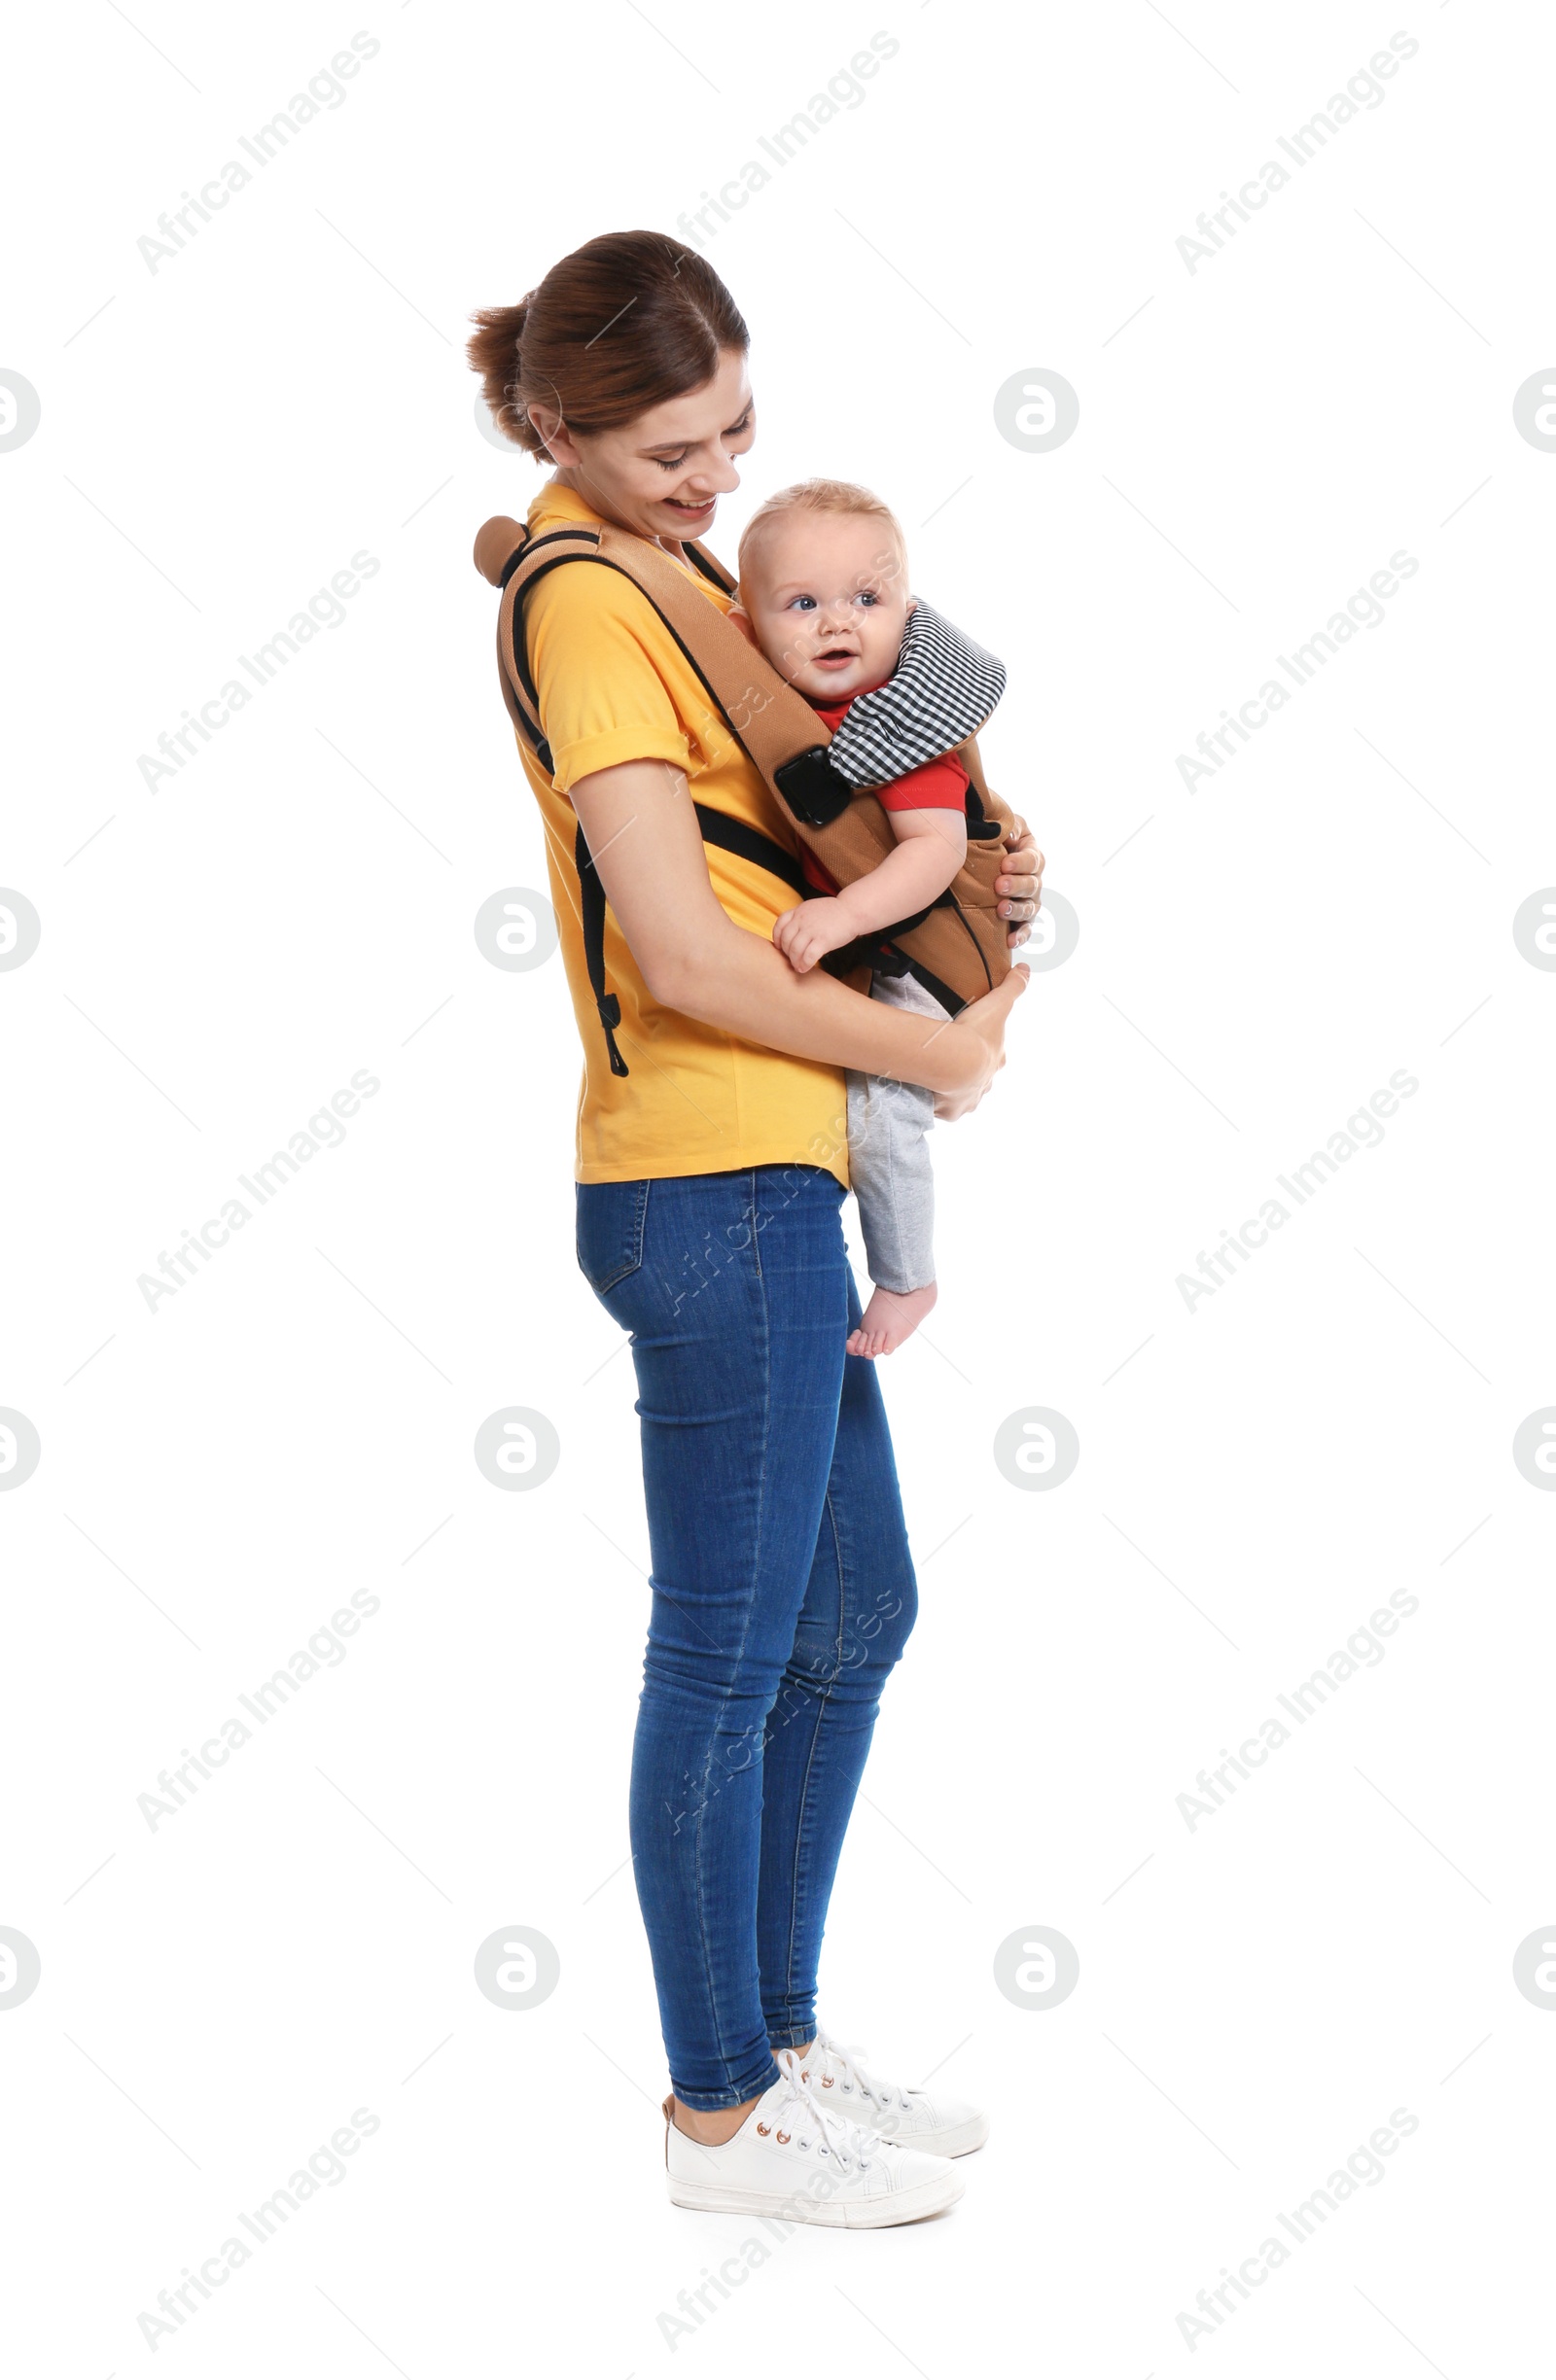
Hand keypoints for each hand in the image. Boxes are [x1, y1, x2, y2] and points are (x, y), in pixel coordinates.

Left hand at [773, 896, 856, 973]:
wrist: (853, 910)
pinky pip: (808, 956)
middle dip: (787, 953)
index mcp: (799, 910)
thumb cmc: (835, 912)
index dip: (777, 939)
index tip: (779, 947)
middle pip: (785, 940)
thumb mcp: (813, 908)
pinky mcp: (823, 940)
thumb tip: (793, 933)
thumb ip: (801, 918)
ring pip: (794, 949)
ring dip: (794, 961)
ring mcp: (812, 929)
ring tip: (798, 966)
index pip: (779, 925)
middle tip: (792, 960)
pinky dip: (804, 964)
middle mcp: (802, 919)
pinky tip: (805, 968)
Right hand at [932, 963, 1029, 1119]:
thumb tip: (1026, 969)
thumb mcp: (998, 1003)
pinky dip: (939, 1105)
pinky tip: (929, 1097)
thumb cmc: (976, 1033)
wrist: (954, 1062)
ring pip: (965, 1097)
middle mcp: (986, 1083)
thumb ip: (1013, 986)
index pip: (995, 1056)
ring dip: (956, 1091)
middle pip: (980, 1078)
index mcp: (995, 1060)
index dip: (986, 1050)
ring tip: (940, 1083)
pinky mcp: (952, 1111)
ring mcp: (970, 1099)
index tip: (974, 1045)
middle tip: (954, 1064)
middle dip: (971, 1074)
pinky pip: (946, 1110)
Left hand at [995, 815, 1044, 950]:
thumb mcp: (998, 825)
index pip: (1033, 860)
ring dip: (1017, 909)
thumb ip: (1005, 825)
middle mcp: (1033, 879)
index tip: (1005, 864)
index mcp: (1031, 855)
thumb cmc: (989, 840)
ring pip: (1029, 908)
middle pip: (1033, 884)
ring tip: (1001, 910)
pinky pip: (1024, 929)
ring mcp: (1028, 900)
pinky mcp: (1019, 919)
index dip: (1021, 862)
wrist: (975, 861)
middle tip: (999, 886)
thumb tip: (1007, 834)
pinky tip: (1010, 941)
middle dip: (1017, 885)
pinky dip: (1020, 935)